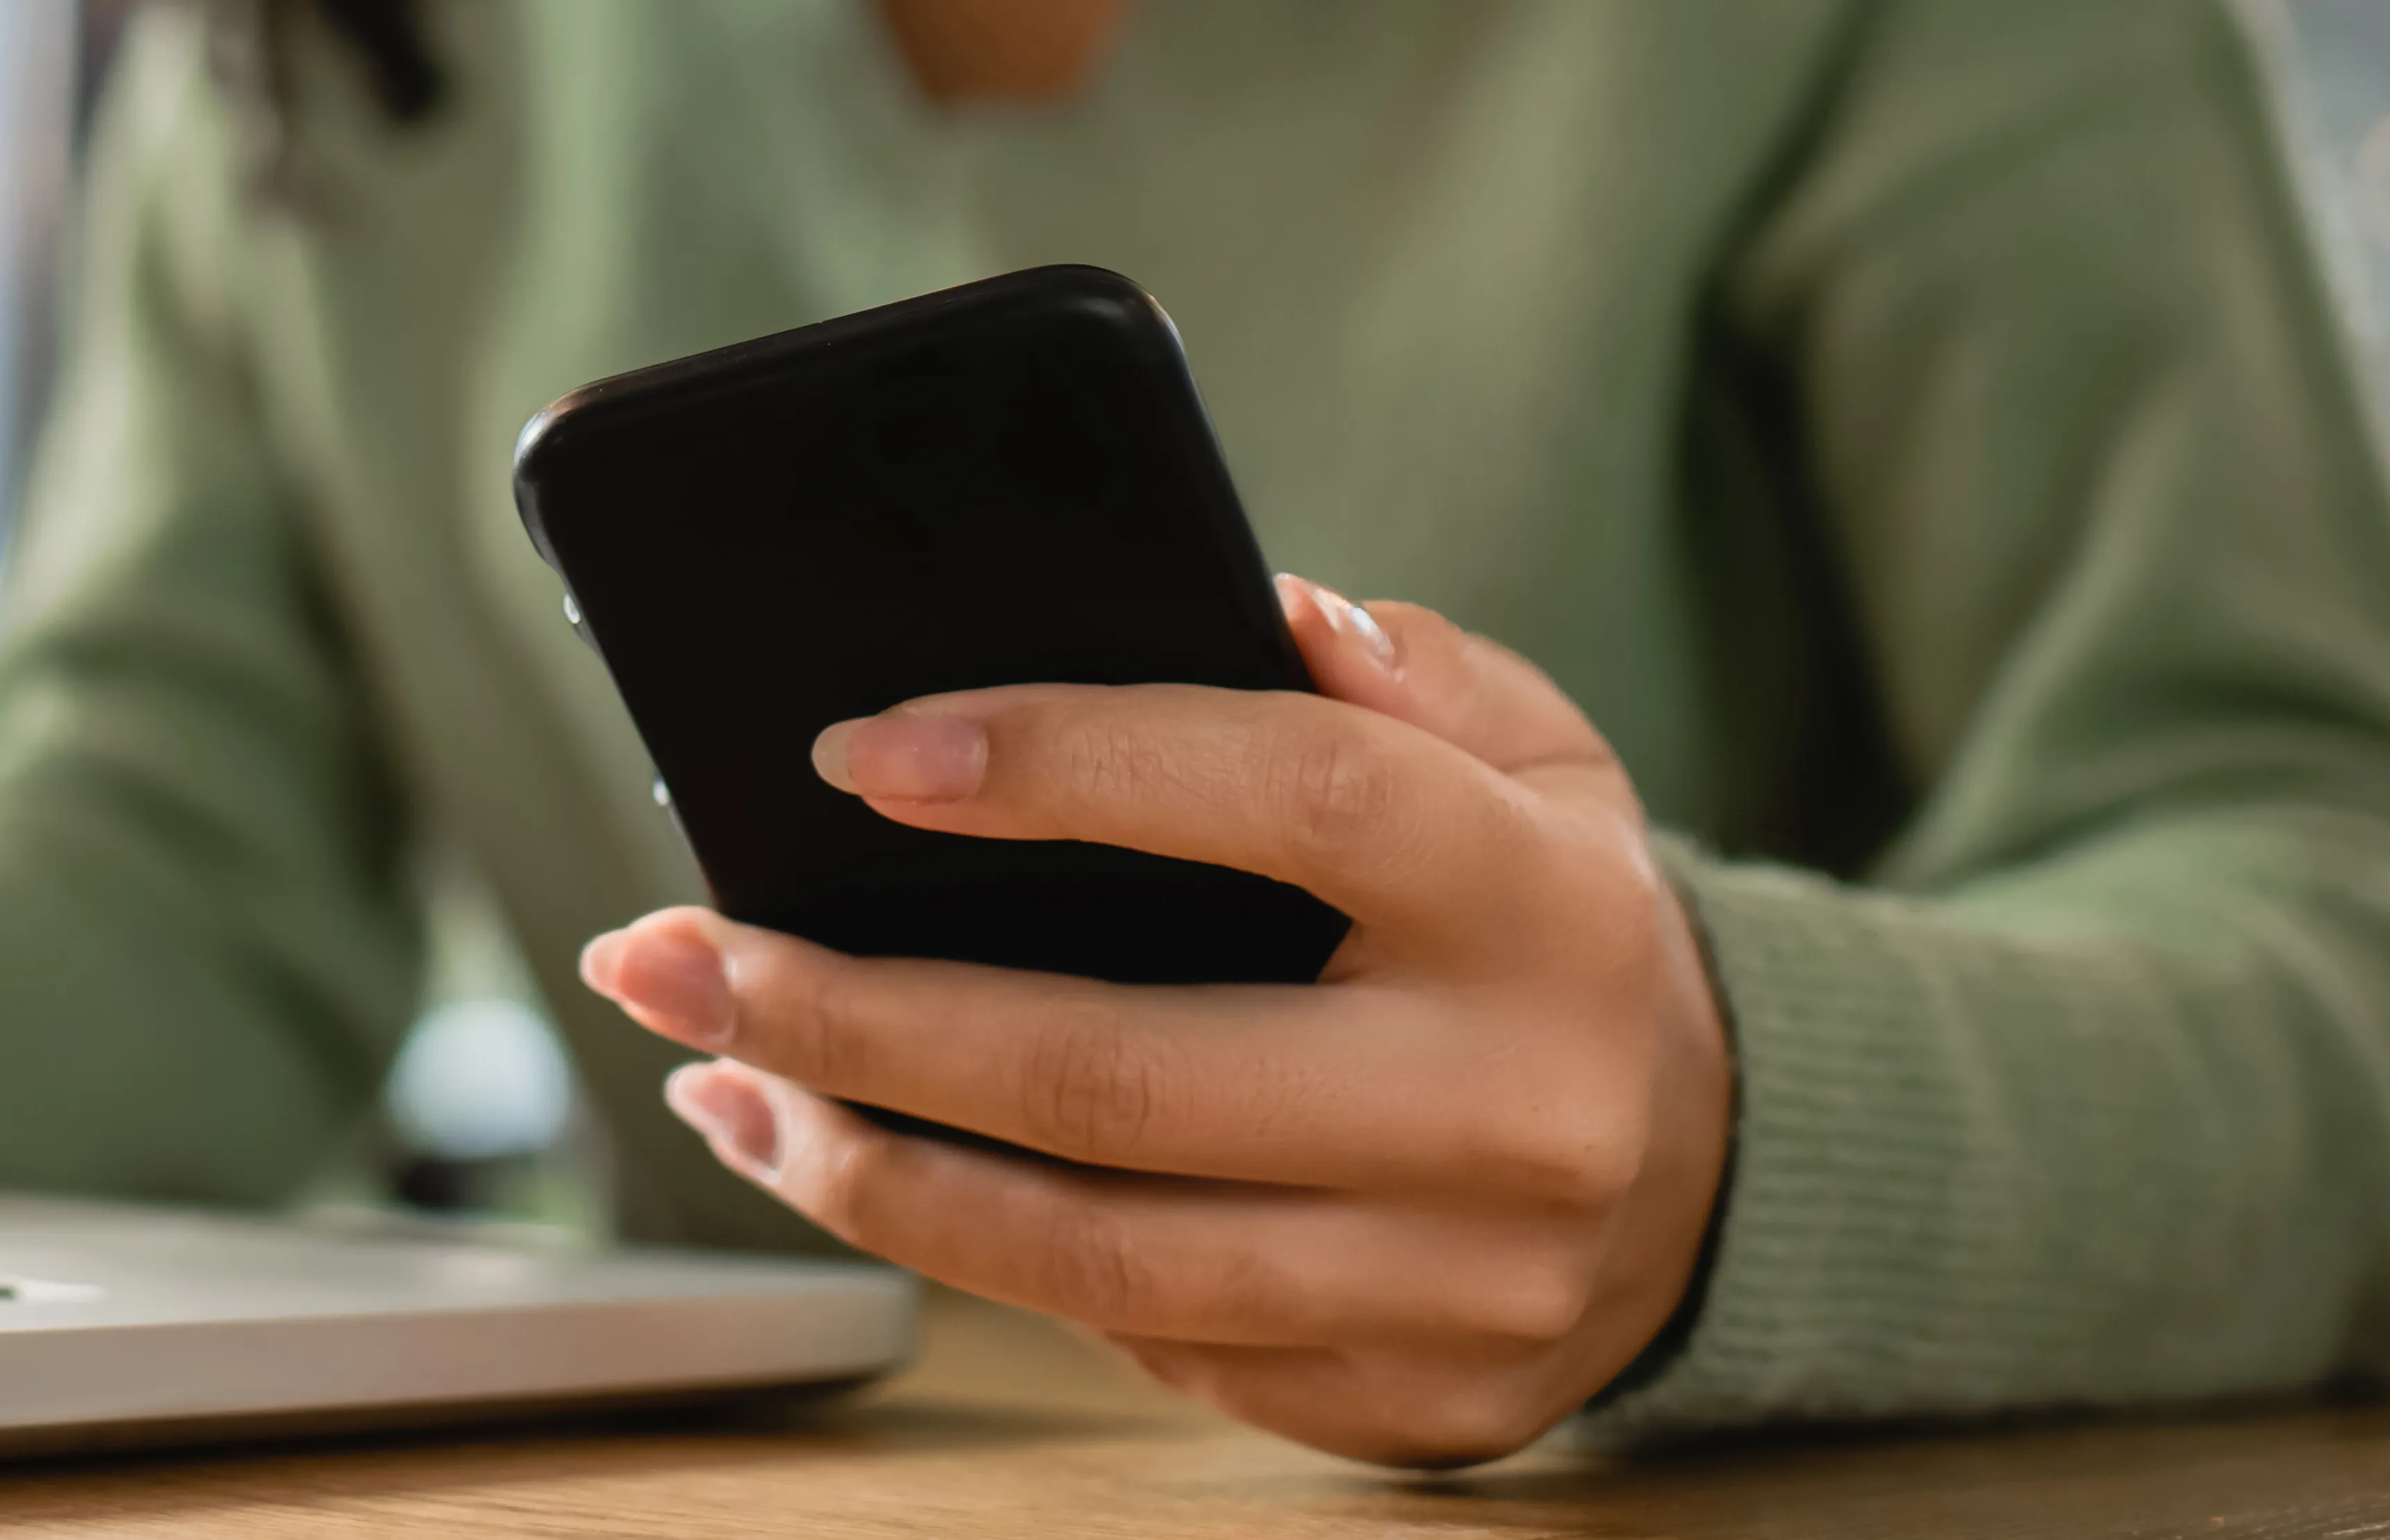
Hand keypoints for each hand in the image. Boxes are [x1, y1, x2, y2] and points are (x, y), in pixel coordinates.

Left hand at [579, 577, 1728, 1467]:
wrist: (1718, 1170)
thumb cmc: (1547, 923)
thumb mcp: (1533, 757)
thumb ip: (1395, 672)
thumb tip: (1248, 602)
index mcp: (1545, 904)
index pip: (1288, 799)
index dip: (1062, 768)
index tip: (858, 752)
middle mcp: (1512, 1109)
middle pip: (1122, 1077)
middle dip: (855, 1015)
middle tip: (671, 953)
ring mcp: (1454, 1284)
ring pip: (1094, 1254)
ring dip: (859, 1166)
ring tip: (712, 1071)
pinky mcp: (1399, 1405)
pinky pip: (1134, 1345)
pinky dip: (957, 1257)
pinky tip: (835, 1162)